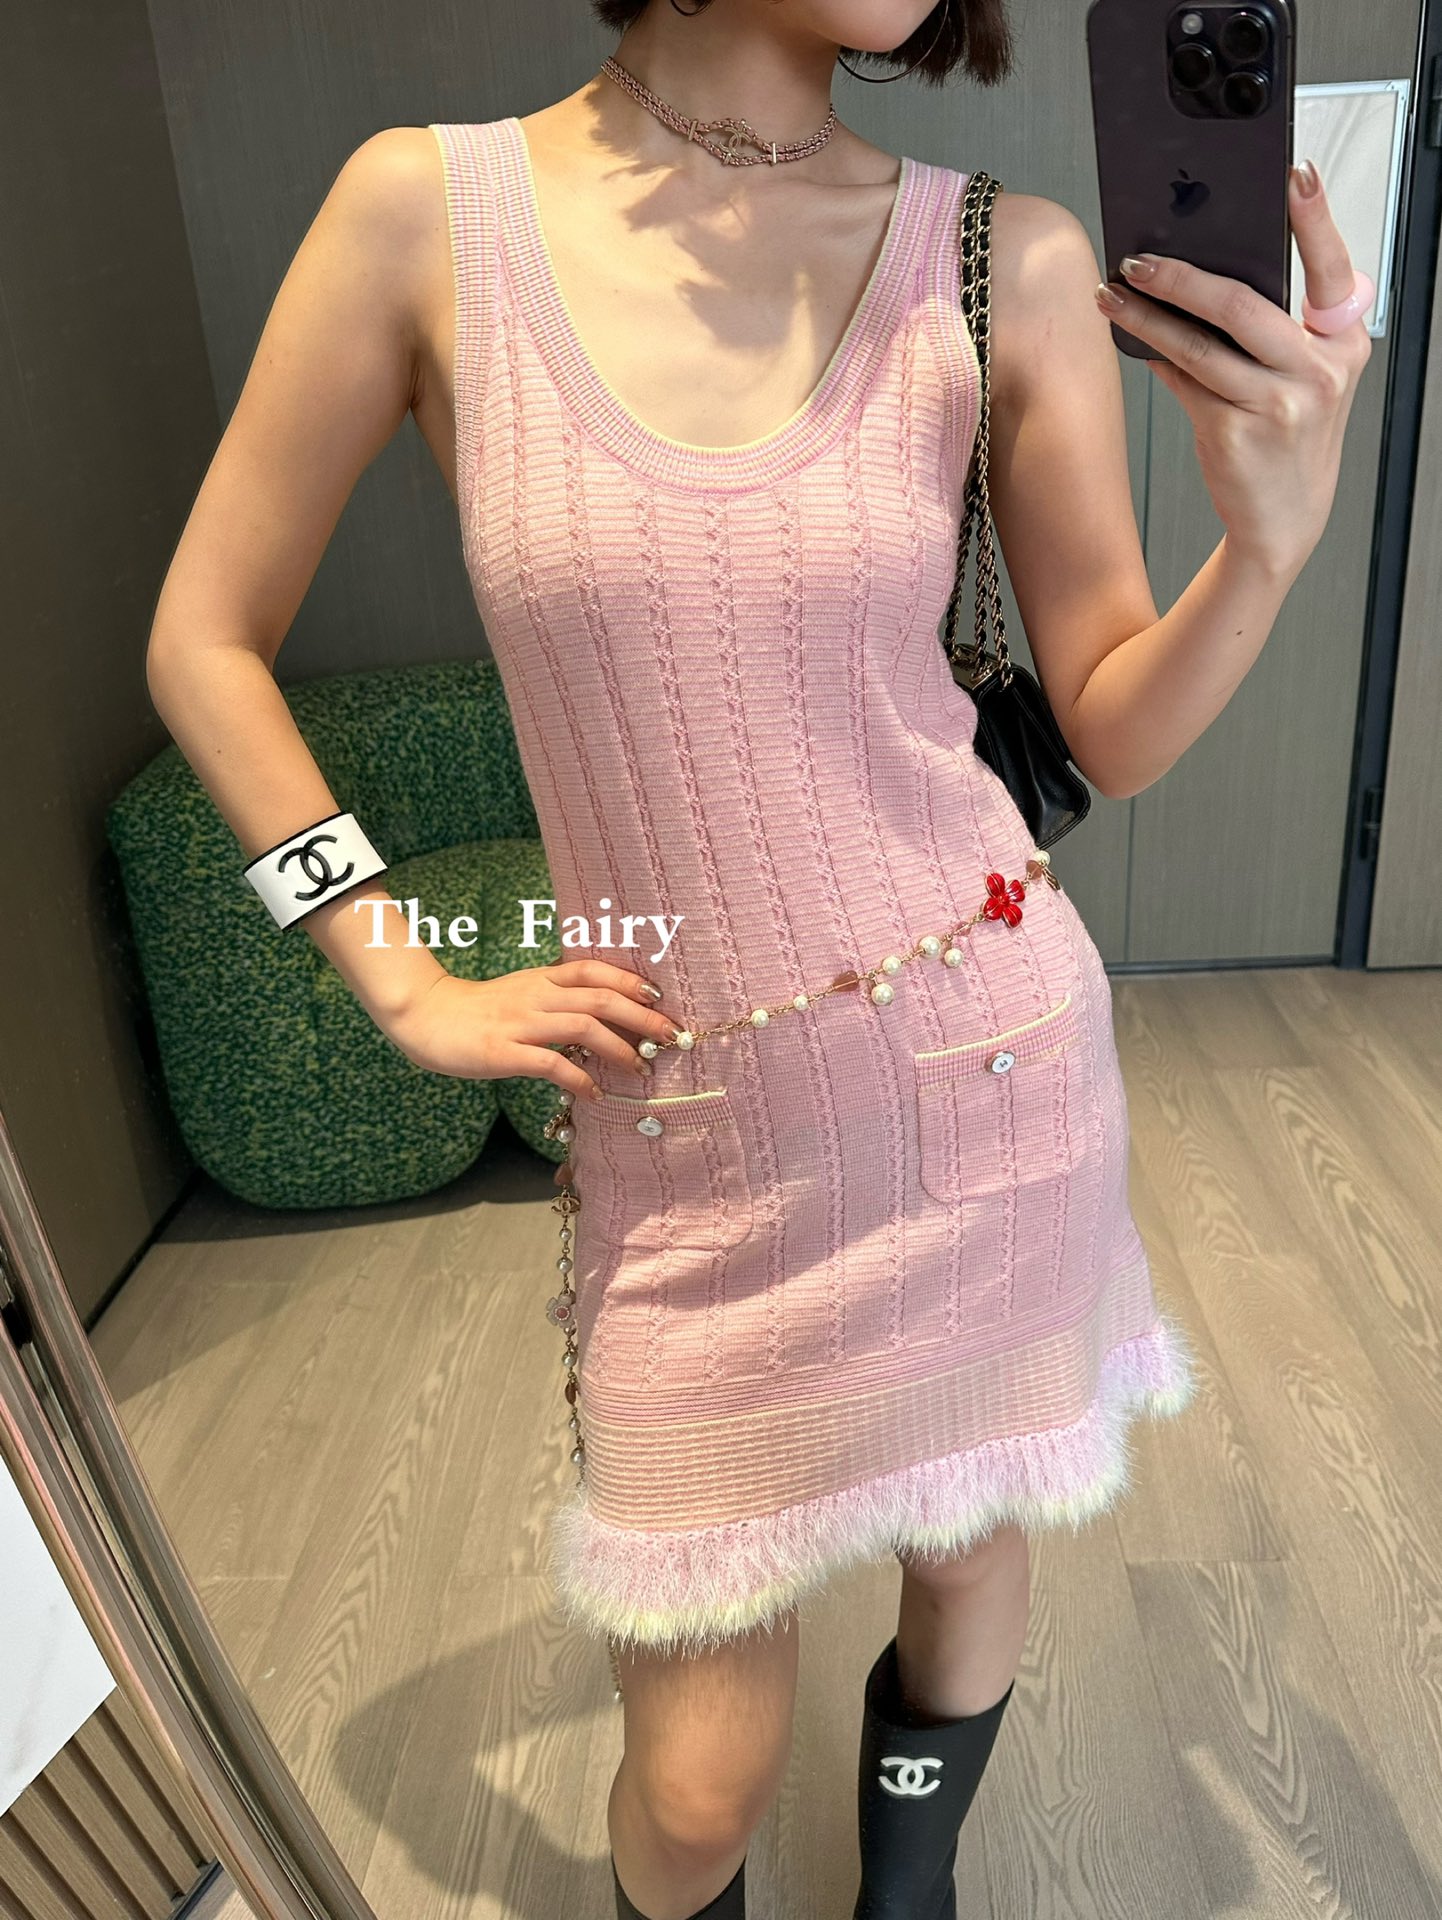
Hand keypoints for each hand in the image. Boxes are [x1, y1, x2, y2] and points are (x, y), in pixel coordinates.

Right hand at [381, 959, 680, 1100]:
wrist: (424, 1016)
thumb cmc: (477, 1011)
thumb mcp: (521, 993)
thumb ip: (556, 999)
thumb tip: (600, 1017)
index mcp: (541, 979)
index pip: (593, 969)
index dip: (629, 979)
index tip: (659, 997)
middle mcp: (536, 996)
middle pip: (601, 998)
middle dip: (642, 1018)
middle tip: (671, 1037)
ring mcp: (520, 1024)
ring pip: (583, 1026)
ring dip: (619, 1049)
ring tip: (641, 1070)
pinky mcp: (504, 1052)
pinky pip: (551, 1063)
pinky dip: (579, 1078)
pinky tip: (594, 1093)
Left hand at [1094, 158, 1370, 580]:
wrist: (1284, 519)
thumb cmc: (1289, 432)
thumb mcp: (1304, 375)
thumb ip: (1276, 328)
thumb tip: (1203, 268)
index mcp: (1342, 343)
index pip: (1330, 269)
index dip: (1315, 219)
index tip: (1292, 174)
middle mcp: (1317, 371)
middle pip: (1243, 305)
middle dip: (1183, 275)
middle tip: (1139, 257)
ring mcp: (1277, 404)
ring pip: (1199, 345)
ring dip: (1147, 316)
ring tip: (1113, 294)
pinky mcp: (1234, 433)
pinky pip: (1183, 381)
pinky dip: (1155, 356)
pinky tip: (1132, 337)